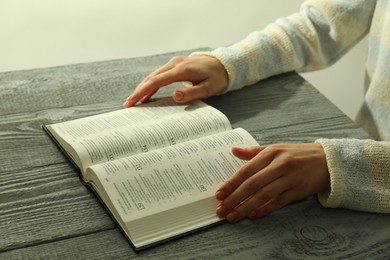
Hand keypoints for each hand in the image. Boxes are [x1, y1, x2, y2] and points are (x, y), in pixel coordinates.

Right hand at [123, 55, 228, 107]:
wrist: (224, 64)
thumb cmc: (217, 78)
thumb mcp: (208, 88)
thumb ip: (191, 93)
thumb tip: (174, 96)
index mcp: (181, 70)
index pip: (156, 81)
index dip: (142, 92)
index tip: (132, 101)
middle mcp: (174, 64)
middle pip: (151, 78)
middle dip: (138, 91)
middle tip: (128, 105)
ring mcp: (174, 63)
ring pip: (153, 76)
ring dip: (143, 88)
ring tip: (134, 101)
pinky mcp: (176, 65)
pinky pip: (159, 75)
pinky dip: (151, 84)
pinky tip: (147, 93)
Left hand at [215, 143, 329, 222]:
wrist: (328, 160)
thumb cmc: (297, 154)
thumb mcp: (276, 148)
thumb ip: (253, 152)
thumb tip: (233, 150)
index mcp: (271, 153)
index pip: (246, 170)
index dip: (231, 183)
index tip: (219, 194)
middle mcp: (280, 165)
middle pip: (252, 184)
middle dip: (234, 198)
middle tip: (221, 209)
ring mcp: (290, 178)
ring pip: (263, 195)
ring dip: (245, 207)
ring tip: (232, 216)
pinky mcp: (299, 191)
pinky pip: (278, 202)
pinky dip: (264, 210)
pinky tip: (252, 215)